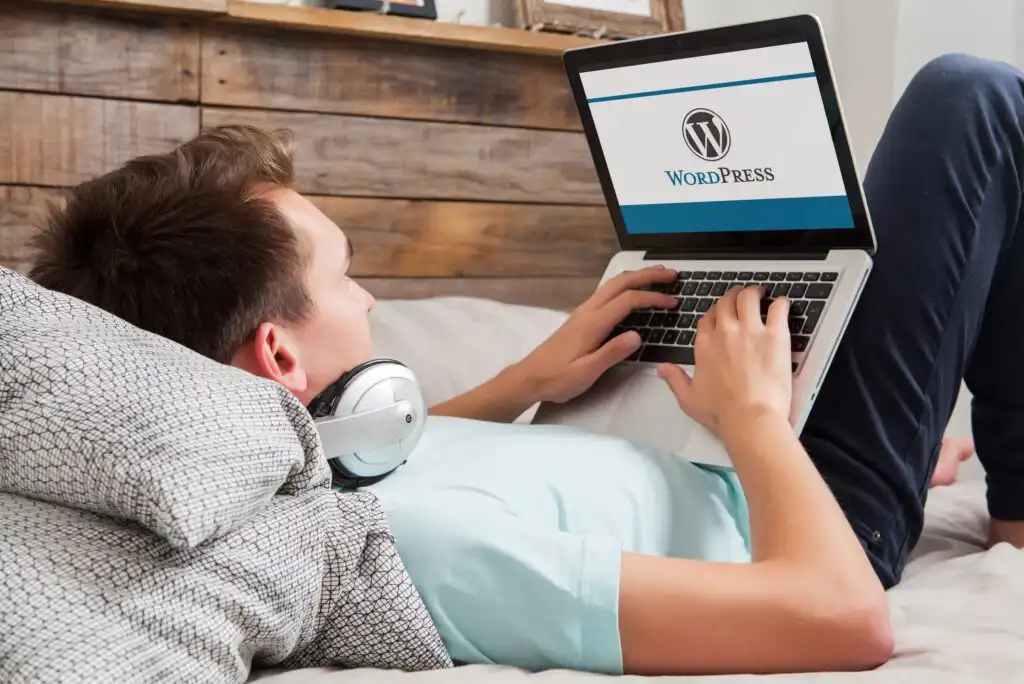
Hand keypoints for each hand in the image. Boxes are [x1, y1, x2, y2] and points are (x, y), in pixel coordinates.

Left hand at [516, 266, 677, 403]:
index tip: (672, 302)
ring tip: (657, 276)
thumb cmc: (556, 378)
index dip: (653, 298)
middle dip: (647, 275)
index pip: (628, 300)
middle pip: (620, 283)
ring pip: (612, 285)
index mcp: (592, 323)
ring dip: (636, 278)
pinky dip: (624, 287)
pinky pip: (606, 294)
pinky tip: (632, 292)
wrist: (529, 378)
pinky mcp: (580, 318)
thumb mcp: (586, 372)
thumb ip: (612, 353)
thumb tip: (637, 336)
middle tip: (671, 274)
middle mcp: (587, 312)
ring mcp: (582, 313)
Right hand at [658, 286, 792, 436]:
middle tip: (740, 296)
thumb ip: (675, 380)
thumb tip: (662, 369)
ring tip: (760, 293)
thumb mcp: (689, 399)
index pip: (708, 318)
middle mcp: (725, 333)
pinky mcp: (775, 335)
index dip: (715, 313)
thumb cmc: (722, 412)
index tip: (721, 315)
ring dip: (754, 292)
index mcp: (705, 345)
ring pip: (749, 298)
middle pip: (727, 302)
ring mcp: (750, 331)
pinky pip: (778, 308)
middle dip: (733, 296)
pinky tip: (781, 305)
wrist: (749, 418)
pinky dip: (781, 304)